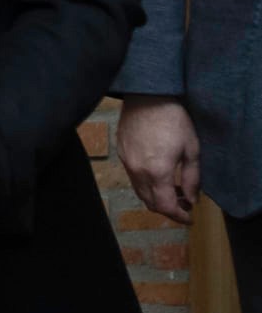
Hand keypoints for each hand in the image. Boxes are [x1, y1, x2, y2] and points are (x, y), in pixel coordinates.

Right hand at [118, 95, 200, 223]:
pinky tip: (157, 173)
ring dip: (156, 196)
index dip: (178, 216)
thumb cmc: (173, 120)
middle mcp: (137, 171)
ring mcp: (126, 161)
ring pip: (139, 191)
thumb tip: (191, 199)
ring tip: (172, 189)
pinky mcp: (121, 152)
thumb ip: (192, 179)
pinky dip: (146, 183)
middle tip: (183, 203)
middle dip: (168, 209)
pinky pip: (133, 177)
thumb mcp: (191, 150)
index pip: (165, 206)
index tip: (190, 217)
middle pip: (149, 202)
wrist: (147, 96)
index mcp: (157, 172)